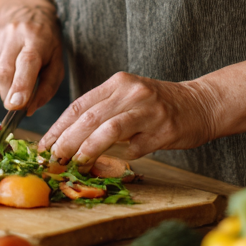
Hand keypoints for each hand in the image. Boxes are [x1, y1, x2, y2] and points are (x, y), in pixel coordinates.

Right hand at [0, 0, 63, 114]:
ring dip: (6, 87)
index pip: (27, 62)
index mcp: (37, 37)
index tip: (15, 105)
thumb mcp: (58, 61)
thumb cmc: (47, 39)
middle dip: (10, 95)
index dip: (21, 85)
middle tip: (18, 104)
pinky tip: (10, 65)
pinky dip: (0, 78)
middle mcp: (14, 34)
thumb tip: (29, 110)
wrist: (26, 8)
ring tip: (19, 77)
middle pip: (5, 72)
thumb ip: (47, 87)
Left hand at [38, 71, 218, 165]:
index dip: (58, 127)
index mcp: (118, 82)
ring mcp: (148, 109)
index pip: (79, 105)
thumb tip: (68, 141)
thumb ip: (102, 113)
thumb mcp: (128, 98)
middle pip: (89, 117)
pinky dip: (124, 155)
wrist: (201, 103)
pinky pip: (137, 146)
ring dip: (88, 149)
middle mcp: (131, 92)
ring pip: (109, 129)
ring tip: (75, 164)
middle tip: (53, 160)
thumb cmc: (158, 105)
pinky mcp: (164, 128)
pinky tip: (118, 162)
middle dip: (66, 141)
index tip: (44, 146)